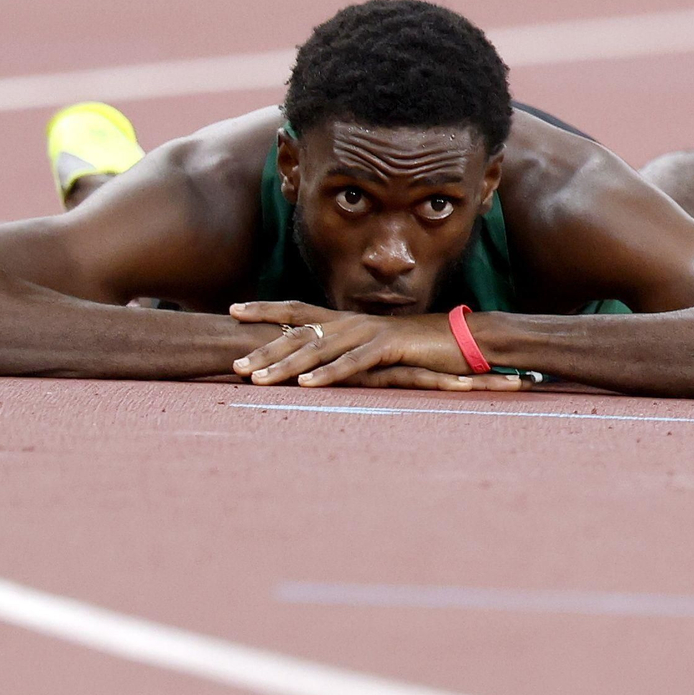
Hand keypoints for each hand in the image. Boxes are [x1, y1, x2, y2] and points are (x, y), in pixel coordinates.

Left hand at [229, 300, 524, 389]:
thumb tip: (315, 363)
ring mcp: (369, 332)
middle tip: (235, 365)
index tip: (233, 309)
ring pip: (319, 349)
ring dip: (286, 366)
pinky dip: (329, 374)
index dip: (265, 308)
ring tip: (258, 380)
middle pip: (299, 333)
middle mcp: (351, 322)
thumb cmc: (414, 350)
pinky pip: (353, 363)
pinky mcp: (388, 348)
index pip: (296, 310)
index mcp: (345, 320)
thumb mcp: (372, 351)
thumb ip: (345, 353)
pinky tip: (307, 386)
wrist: (460, 341)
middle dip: (264, 349)